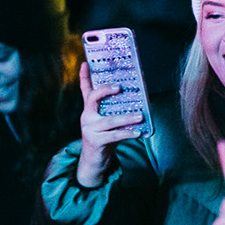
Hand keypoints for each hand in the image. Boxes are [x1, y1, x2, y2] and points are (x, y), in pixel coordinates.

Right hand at [75, 62, 146, 188]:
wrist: (94, 161)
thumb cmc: (105, 138)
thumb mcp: (109, 122)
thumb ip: (116, 111)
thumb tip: (138, 101)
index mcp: (89, 109)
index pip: (85, 89)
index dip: (84, 76)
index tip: (85, 63)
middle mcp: (86, 116)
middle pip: (93, 98)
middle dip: (106, 90)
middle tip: (120, 87)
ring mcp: (89, 129)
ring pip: (109, 120)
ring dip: (126, 118)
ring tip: (140, 116)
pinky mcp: (95, 141)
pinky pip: (114, 135)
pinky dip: (127, 133)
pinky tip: (138, 133)